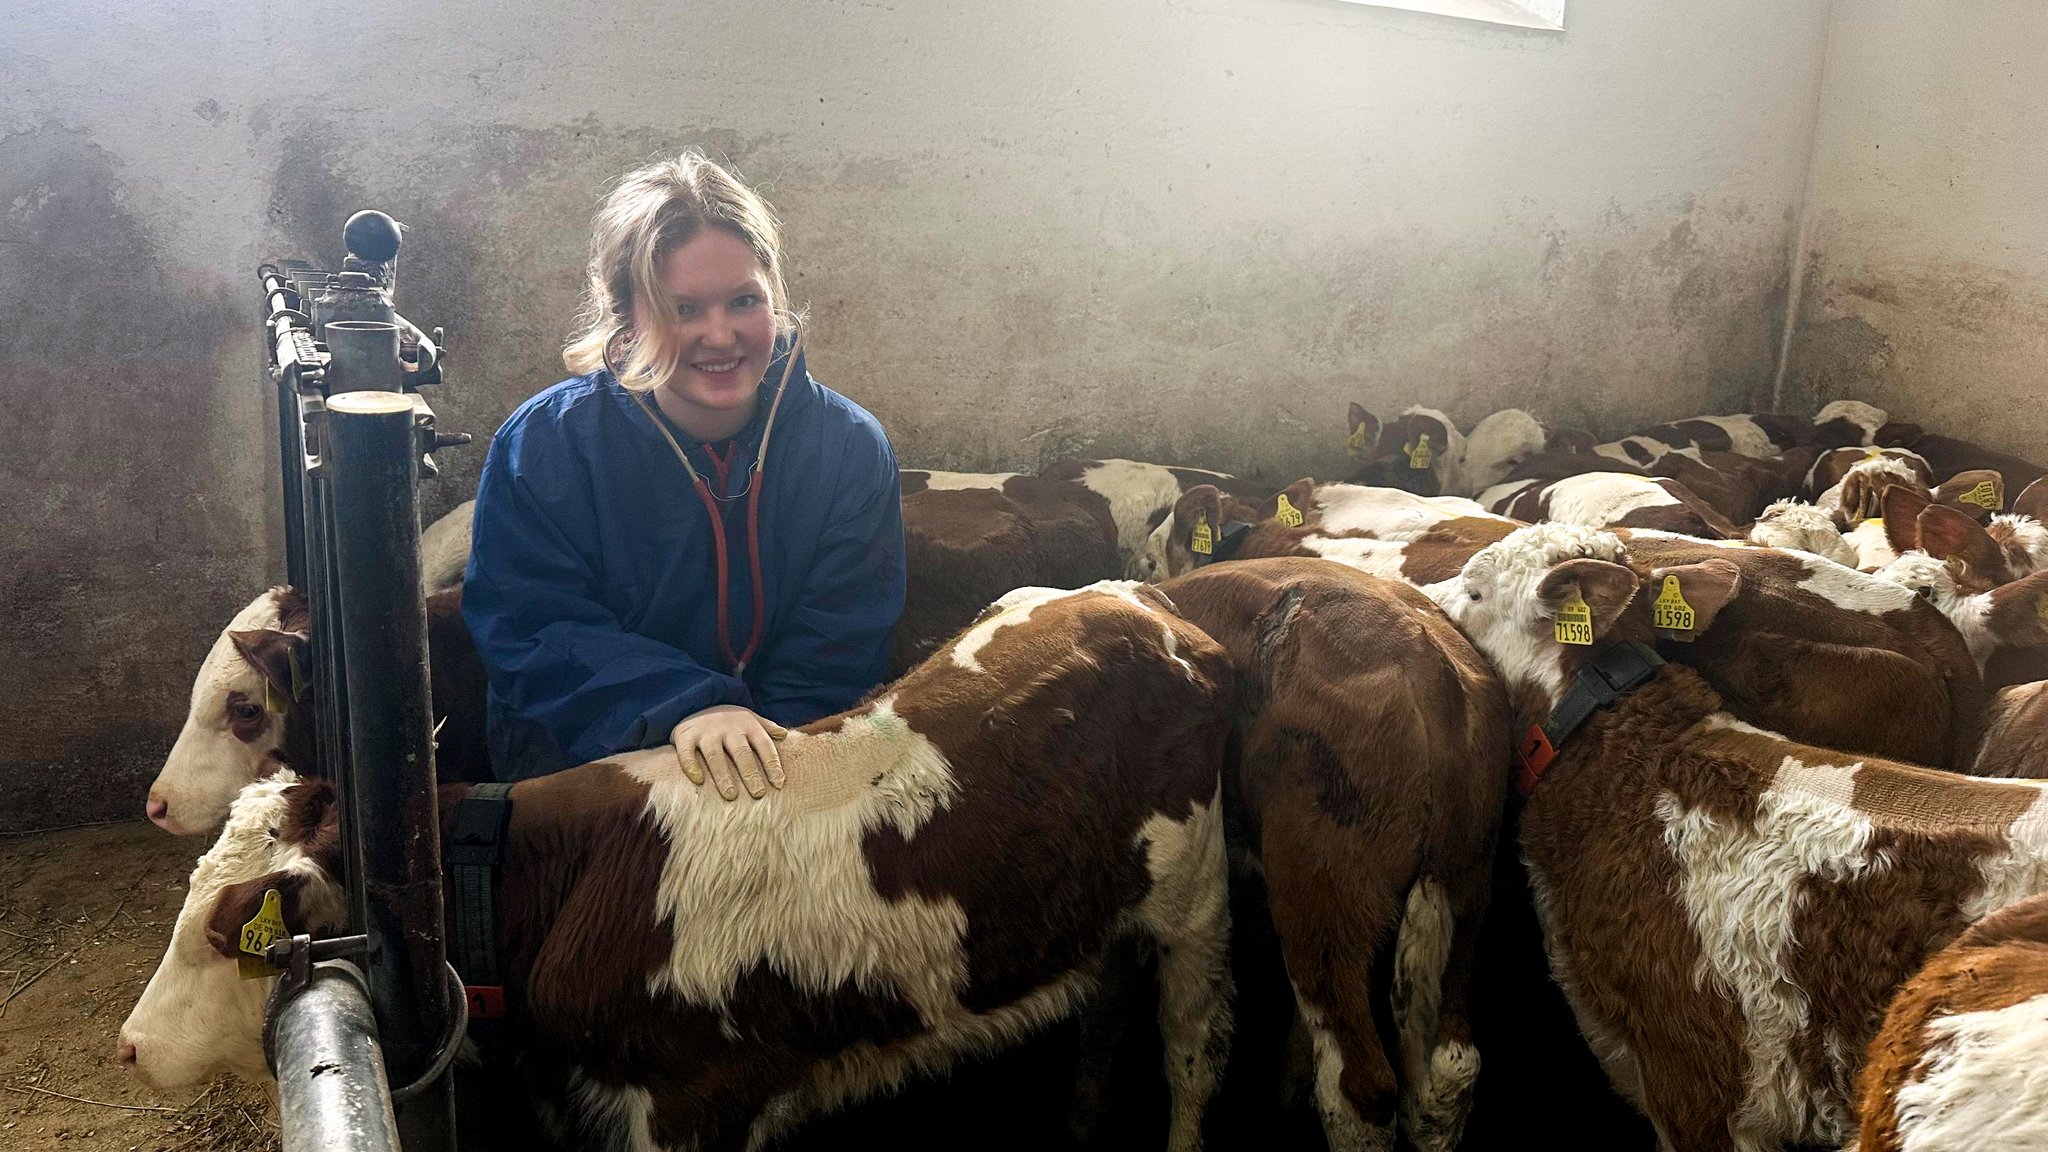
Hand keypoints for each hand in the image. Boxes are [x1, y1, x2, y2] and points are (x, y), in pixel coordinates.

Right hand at [671, 705, 787, 800]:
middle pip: (741, 753)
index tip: (779, 784)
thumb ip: (766, 727)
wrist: (695, 700)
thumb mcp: (749, 718)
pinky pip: (687, 753)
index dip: (773, 765)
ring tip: (731, 795)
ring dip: (723, 776)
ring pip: (716, 756)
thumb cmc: (728, 718)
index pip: (764, 746)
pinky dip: (691, 766)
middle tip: (758, 794)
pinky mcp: (685, 735)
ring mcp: (706, 731)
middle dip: (750, 774)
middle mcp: (728, 727)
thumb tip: (785, 735)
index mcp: (747, 724)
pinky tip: (698, 781)